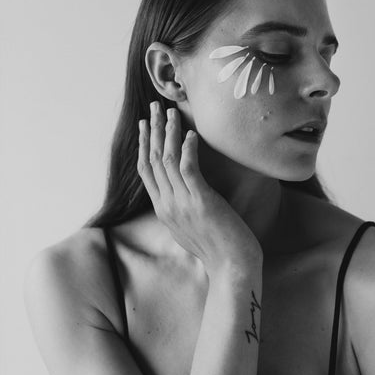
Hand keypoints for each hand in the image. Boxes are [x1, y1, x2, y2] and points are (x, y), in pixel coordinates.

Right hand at [137, 101, 262, 274]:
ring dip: (168, 132)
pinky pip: (188, 168)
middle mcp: (167, 204)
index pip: (146, 171)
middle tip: (153, 107)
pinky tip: (191, 134)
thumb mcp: (189, 229)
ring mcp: (182, 203)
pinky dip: (187, 148)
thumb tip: (181, 196)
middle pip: (152, 160)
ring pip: (167, 160)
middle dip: (152, 130)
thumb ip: (180, 210)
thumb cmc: (217, 249)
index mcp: (163, 210)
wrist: (231, 267)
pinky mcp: (201, 201)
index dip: (143, 145)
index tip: (144, 125)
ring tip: (172, 112)